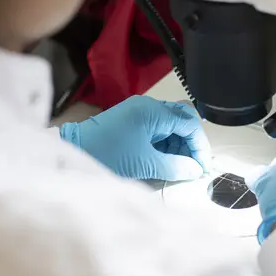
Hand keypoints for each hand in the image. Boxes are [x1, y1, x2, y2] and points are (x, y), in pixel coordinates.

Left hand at [60, 96, 211, 180]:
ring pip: (170, 124)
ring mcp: (138, 111)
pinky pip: (157, 128)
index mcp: (153, 111)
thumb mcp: (145, 164)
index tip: (202, 165)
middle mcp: (148, 106)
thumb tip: (194, 170)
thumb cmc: (106, 153)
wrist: (74, 150)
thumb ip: (175, 166)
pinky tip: (165, 160)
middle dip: (190, 143)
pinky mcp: (131, 119)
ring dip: (178, 145)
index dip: (200, 145)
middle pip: (182, 120)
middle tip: (192, 166)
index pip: (189, 123)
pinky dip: (164, 143)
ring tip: (178, 167)